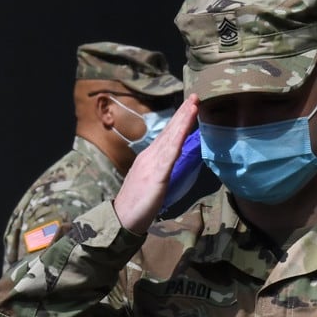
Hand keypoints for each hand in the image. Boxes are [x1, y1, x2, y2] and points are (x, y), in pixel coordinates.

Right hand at [112, 94, 199, 234]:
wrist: (121, 219)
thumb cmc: (136, 207)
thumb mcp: (150, 185)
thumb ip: (159, 173)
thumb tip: (170, 168)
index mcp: (148, 159)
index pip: (166, 136)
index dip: (178, 121)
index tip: (190, 107)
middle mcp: (149, 157)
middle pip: (169, 131)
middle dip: (183, 113)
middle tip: (195, 97)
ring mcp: (152, 164)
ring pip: (171, 138)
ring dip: (183, 120)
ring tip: (193, 105)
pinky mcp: (156, 174)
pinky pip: (170, 153)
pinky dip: (179, 137)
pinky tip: (186, 127)